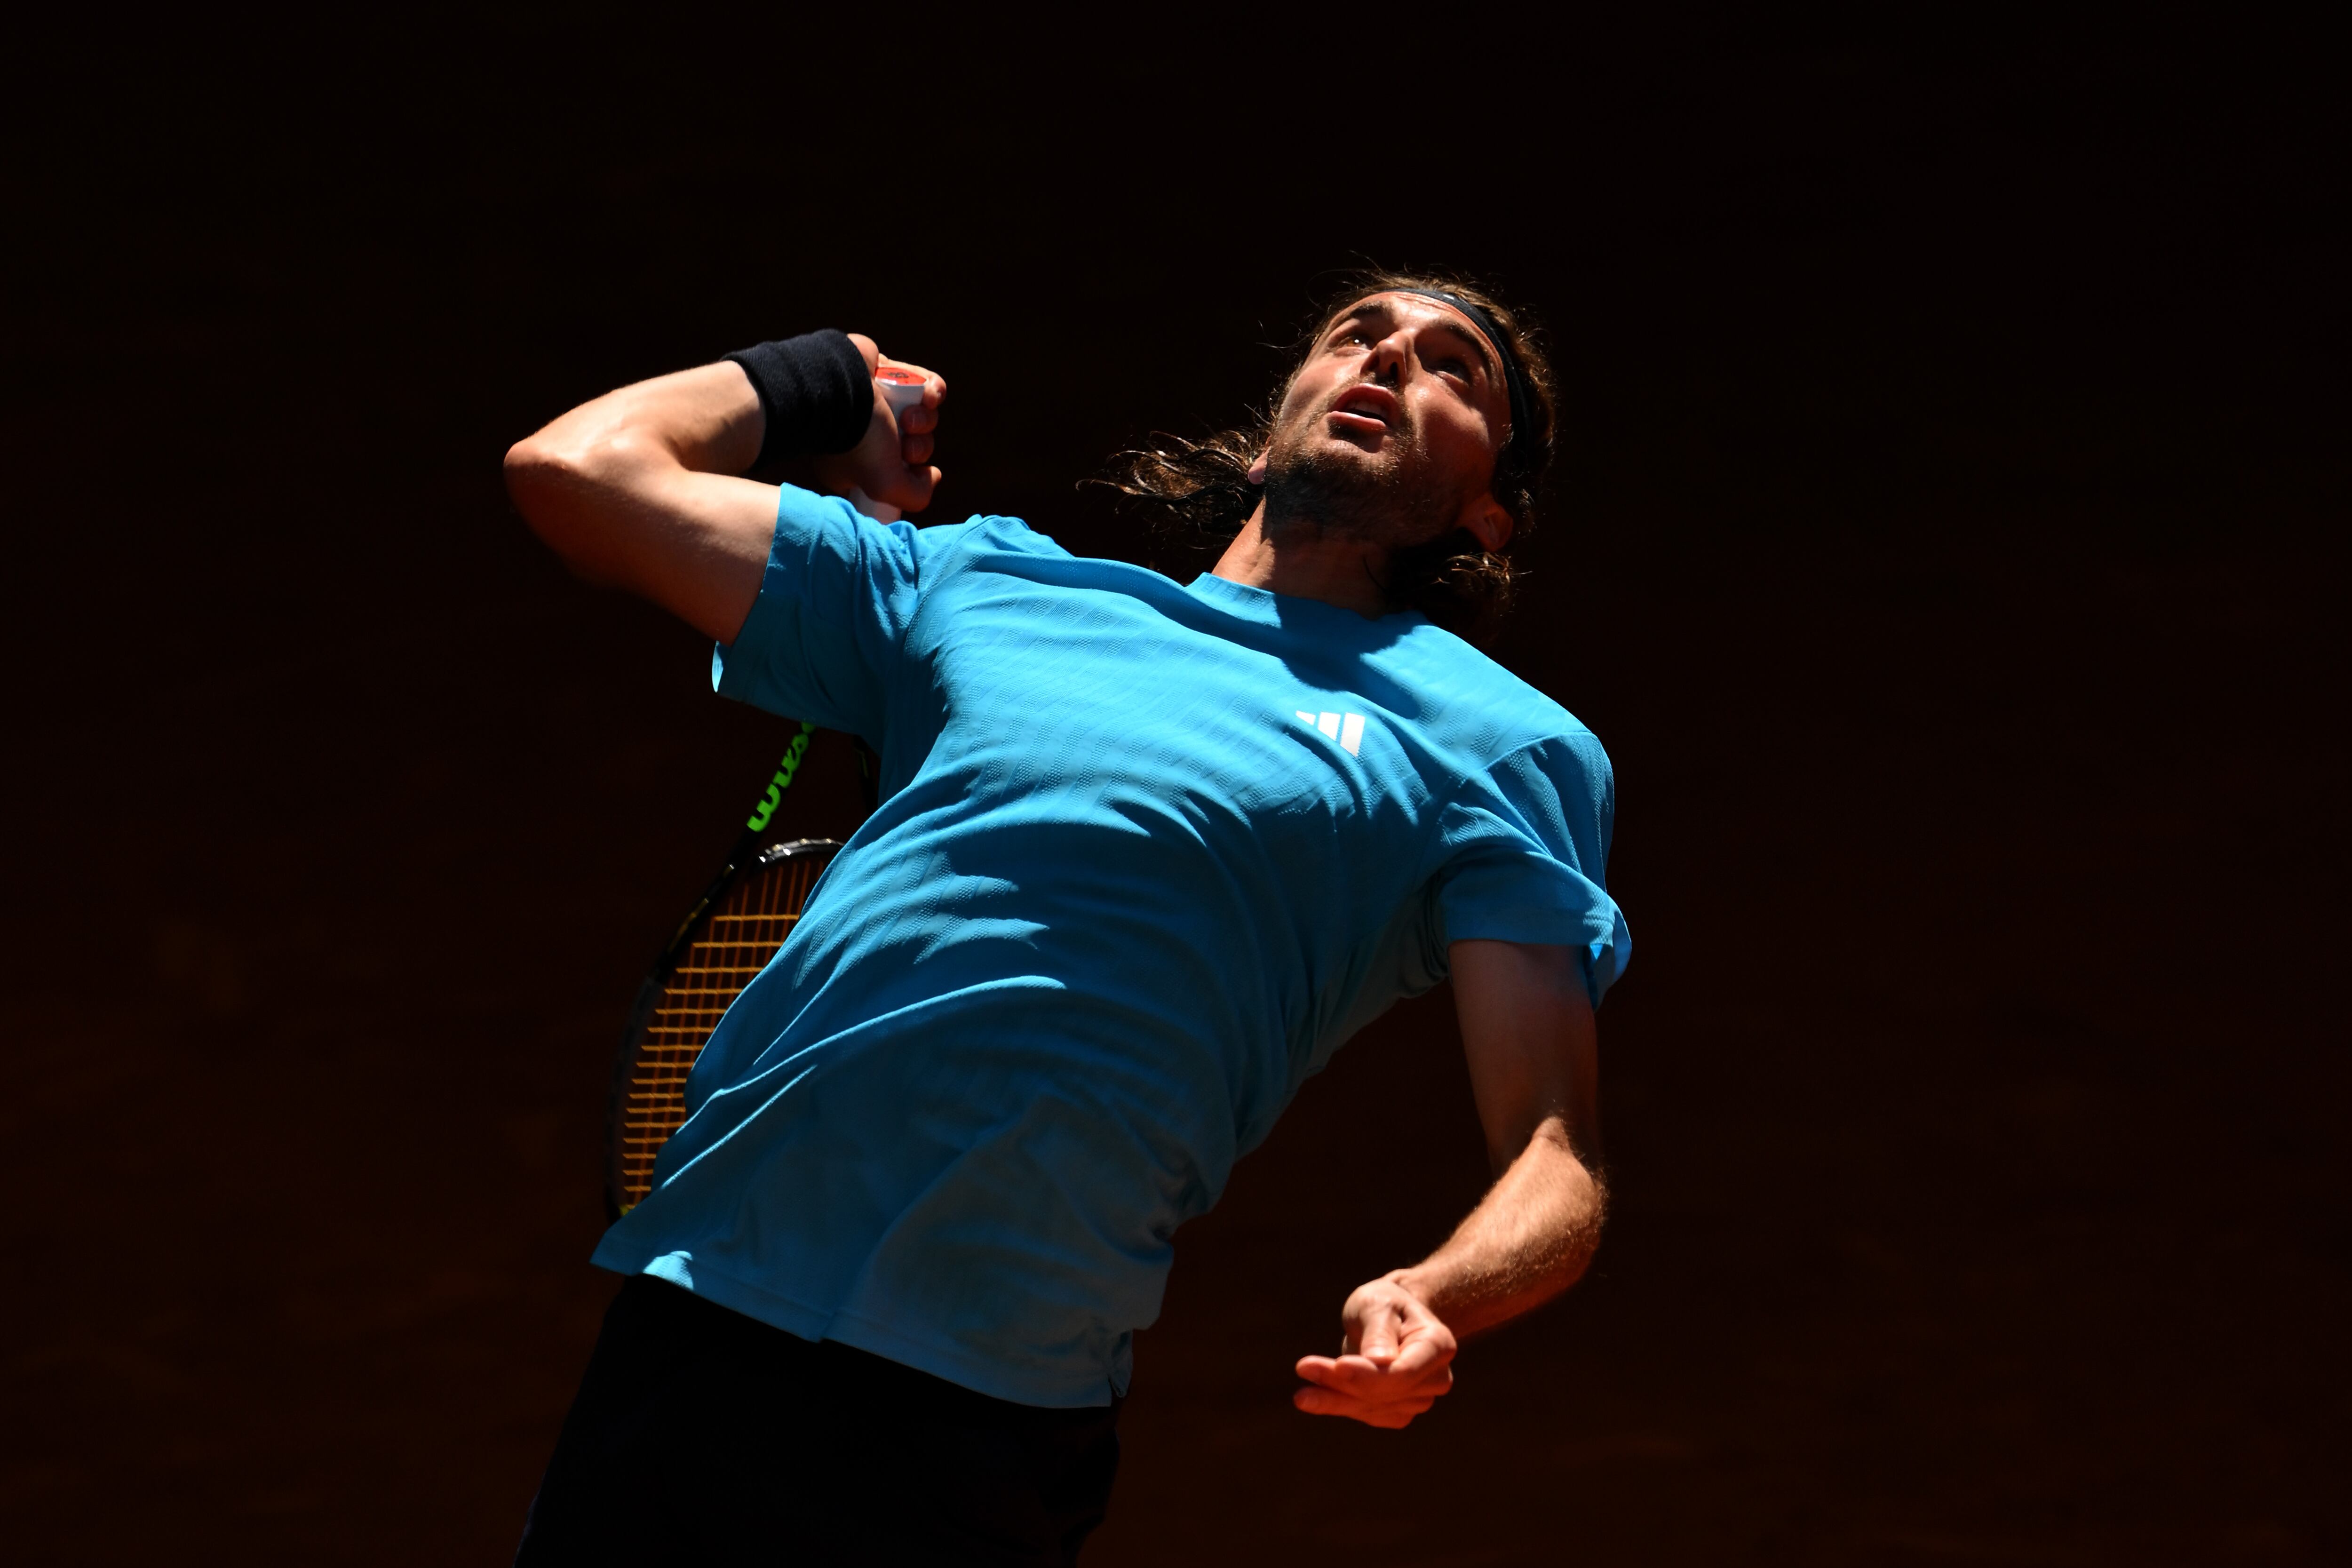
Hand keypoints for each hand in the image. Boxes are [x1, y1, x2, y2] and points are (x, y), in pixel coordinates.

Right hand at [812, 332, 944, 517]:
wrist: (842, 386)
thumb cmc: (859, 440)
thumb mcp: (885, 486)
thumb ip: (914, 495)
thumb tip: (933, 476)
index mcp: (856, 462)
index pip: (895, 475)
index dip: (907, 474)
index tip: (906, 472)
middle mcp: (866, 432)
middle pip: (914, 446)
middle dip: (918, 446)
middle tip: (903, 443)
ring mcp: (878, 401)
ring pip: (923, 417)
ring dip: (923, 419)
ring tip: (906, 415)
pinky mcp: (890, 373)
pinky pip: (929, 387)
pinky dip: (933, 391)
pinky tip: (925, 395)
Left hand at [1292, 1271, 1456, 1429]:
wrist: (1387, 1316)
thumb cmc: (1384, 1303)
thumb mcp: (1378, 1303)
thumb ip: (1379, 1331)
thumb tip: (1380, 1362)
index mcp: (1439, 1345)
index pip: (1405, 1371)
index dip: (1371, 1374)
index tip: (1338, 1365)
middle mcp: (1436, 1378)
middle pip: (1385, 1391)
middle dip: (1342, 1383)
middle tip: (1303, 1368)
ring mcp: (1420, 1398)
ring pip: (1371, 1406)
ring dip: (1333, 1397)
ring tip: (1301, 1393)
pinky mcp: (1398, 1411)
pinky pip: (1365, 1413)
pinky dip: (1337, 1405)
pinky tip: (1313, 1398)